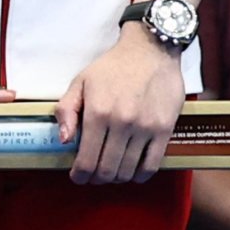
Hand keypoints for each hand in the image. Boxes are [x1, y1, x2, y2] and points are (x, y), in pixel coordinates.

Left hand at [59, 27, 185, 183]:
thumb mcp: (80, 82)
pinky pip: (152, 164)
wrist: (151, 50)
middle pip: (107, 170)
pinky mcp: (165, 129)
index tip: (78, 177)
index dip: (80, 175)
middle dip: (96, 178)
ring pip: (129, 170)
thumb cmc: (112, 67)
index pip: (87, 160)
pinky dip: (140, 174)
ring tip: (111, 172)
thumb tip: (64, 141)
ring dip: (117, 178)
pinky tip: (133, 172)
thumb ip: (67, 110)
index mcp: (97, 113)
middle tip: (93, 176)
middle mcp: (122, 123)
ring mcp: (145, 128)